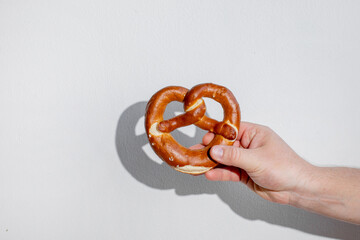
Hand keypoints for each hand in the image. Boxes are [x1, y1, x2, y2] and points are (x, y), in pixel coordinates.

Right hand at [192, 122, 313, 204]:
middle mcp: (249, 145)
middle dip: (210, 150)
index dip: (216, 134)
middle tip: (194, 154)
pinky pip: (229, 172)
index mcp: (254, 134)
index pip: (230, 130)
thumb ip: (233, 155)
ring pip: (225, 160)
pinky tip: (209, 175)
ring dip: (212, 163)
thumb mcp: (256, 159)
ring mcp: (246, 160)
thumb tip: (214, 149)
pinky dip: (219, 174)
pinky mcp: (245, 174)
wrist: (297, 189)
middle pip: (225, 145)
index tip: (203, 140)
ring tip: (196, 165)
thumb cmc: (284, 167)